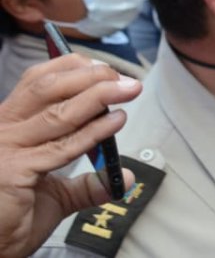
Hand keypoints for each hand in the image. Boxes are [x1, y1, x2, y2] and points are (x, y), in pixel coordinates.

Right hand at [0, 55, 142, 257]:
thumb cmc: (10, 218)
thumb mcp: (54, 195)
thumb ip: (86, 184)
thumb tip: (125, 177)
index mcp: (8, 127)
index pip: (36, 82)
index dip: (72, 69)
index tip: (105, 68)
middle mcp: (4, 132)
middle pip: (47, 89)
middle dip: (89, 77)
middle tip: (124, 78)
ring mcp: (6, 150)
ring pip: (57, 112)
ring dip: (100, 96)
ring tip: (130, 89)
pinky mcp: (15, 171)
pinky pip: (62, 147)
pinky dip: (93, 132)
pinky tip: (116, 121)